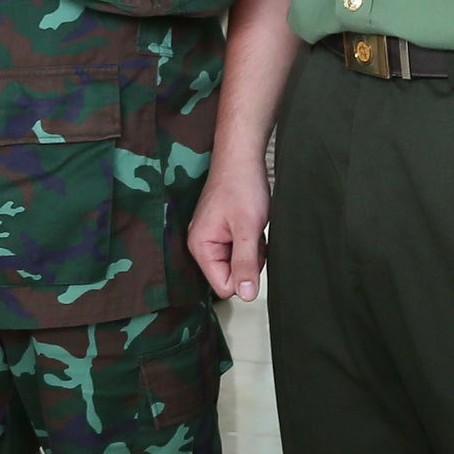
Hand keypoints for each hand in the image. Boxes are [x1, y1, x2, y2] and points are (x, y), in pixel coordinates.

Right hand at [187, 155, 269, 302]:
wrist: (241, 157)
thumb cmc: (241, 185)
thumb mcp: (247, 228)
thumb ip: (245, 264)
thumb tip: (246, 296)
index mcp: (201, 246)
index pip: (222, 286)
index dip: (243, 277)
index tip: (252, 254)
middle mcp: (202, 244)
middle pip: (230, 276)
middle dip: (248, 261)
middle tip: (253, 236)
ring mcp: (212, 236)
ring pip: (237, 263)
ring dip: (252, 251)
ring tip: (253, 227)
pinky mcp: (222, 230)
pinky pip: (239, 249)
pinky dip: (251, 241)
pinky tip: (252, 224)